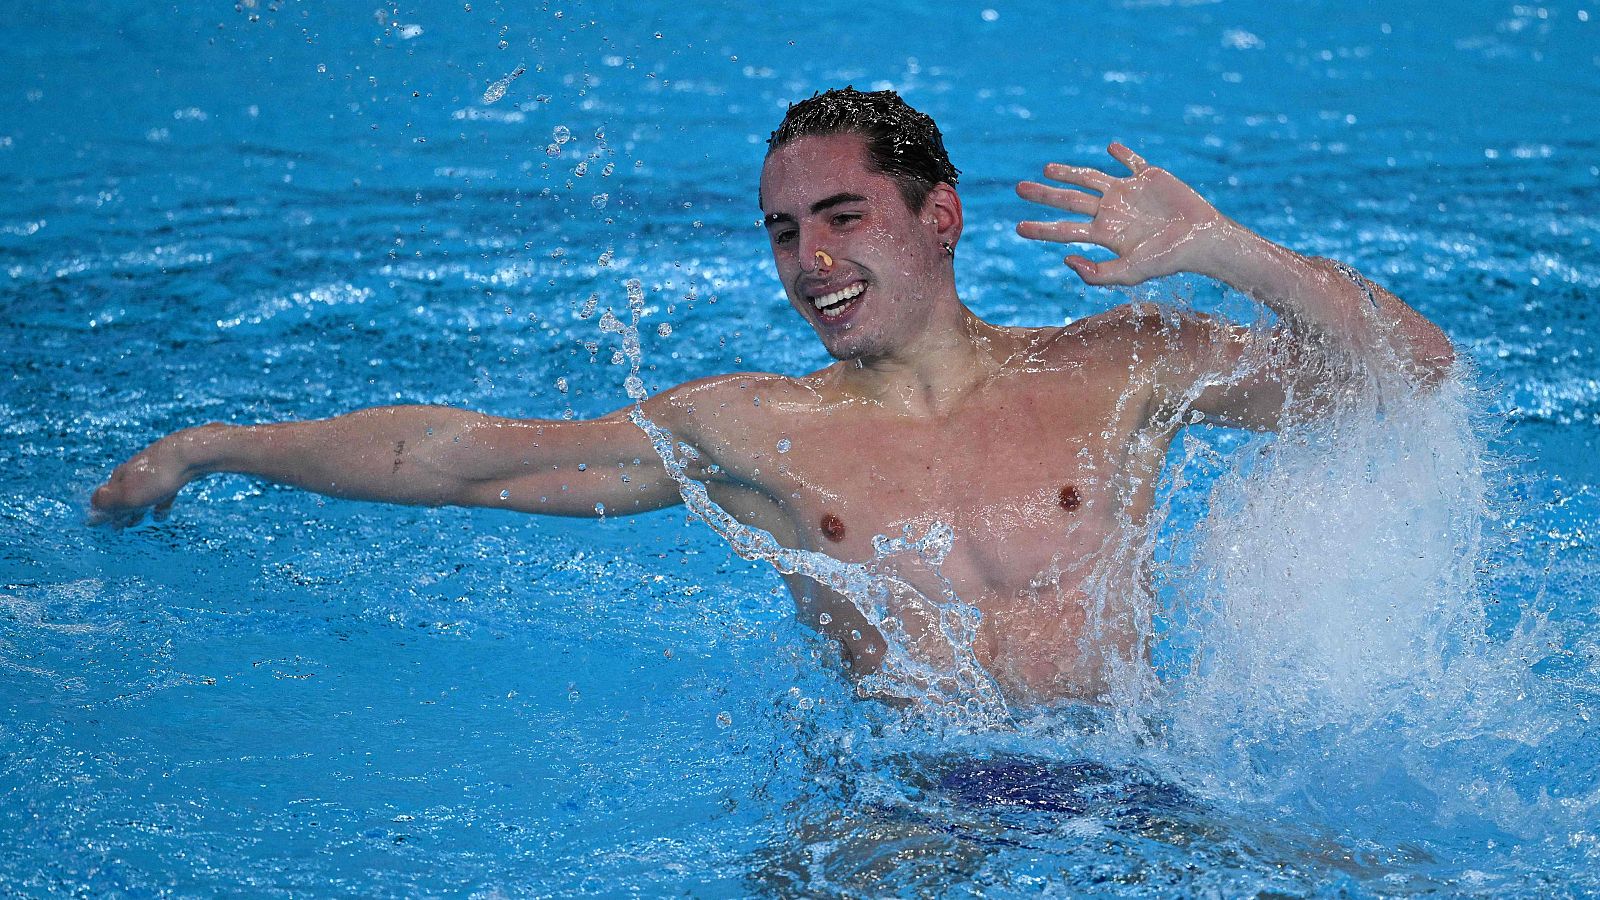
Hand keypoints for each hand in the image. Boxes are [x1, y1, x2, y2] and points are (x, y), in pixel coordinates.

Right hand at [88, 426, 211, 526]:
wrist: (191, 454)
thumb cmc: (158, 477)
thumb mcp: (128, 495)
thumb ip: (108, 503)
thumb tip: (91, 511)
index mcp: (120, 477)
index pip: (105, 497)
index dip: (103, 513)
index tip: (104, 527)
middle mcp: (134, 471)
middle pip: (123, 495)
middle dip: (120, 512)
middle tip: (119, 528)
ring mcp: (154, 471)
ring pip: (143, 494)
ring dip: (138, 509)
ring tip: (138, 522)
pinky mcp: (174, 472)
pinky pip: (163, 491)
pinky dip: (160, 504)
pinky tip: (162, 515)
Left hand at [1016, 143, 1241, 285]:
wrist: (1203, 240)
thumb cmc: (1169, 259)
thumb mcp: (1130, 273)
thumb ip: (1098, 273)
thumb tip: (1066, 260)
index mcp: (1105, 233)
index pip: (1065, 230)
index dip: (1041, 229)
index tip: (1017, 228)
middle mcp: (1111, 211)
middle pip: (1069, 200)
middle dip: (1044, 195)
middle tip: (1019, 188)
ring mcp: (1128, 193)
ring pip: (1091, 179)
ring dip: (1069, 172)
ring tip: (1047, 167)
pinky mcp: (1150, 177)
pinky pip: (1132, 161)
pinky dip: (1121, 154)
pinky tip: (1110, 147)